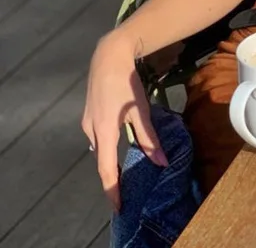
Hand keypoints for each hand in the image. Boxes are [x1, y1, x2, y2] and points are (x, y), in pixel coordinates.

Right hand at [81, 32, 167, 210]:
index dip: (112, 189)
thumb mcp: (140, 110)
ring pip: (101, 146)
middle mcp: (91, 131)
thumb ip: (149, 138)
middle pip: (103, 159)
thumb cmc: (125, 83)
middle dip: (114, 174)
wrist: (108, 56)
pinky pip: (99, 135)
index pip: (106, 170)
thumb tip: (161, 162)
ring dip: (112, 157)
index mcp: (103, 133)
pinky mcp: (90, 112)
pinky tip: (121, 141)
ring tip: (126, 168)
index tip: (119, 206)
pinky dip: (110, 143)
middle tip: (128, 187)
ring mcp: (88, 121)